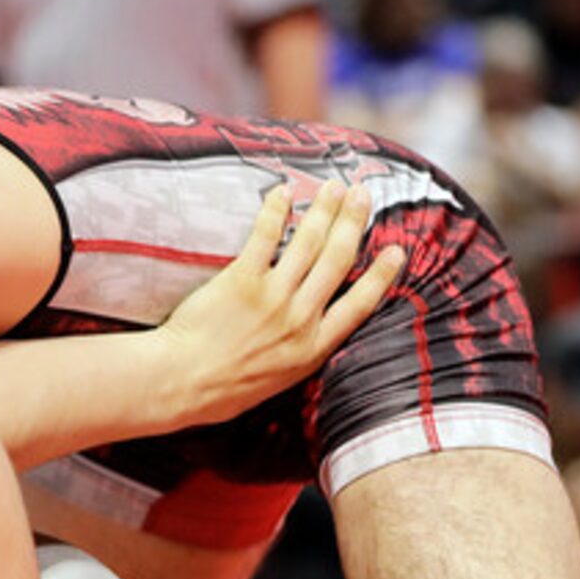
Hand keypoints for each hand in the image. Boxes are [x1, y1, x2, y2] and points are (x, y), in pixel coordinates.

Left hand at [152, 181, 403, 425]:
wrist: (182, 385)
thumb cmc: (222, 391)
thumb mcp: (278, 382)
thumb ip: (298, 353)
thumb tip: (309, 333)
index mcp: (313, 348)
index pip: (360, 304)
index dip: (381, 275)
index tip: (397, 251)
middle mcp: (300, 320)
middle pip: (338, 260)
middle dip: (354, 223)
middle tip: (363, 194)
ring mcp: (272, 298)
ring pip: (309, 243)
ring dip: (325, 209)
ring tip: (335, 187)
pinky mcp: (242, 281)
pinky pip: (264, 237)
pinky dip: (276, 211)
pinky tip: (283, 192)